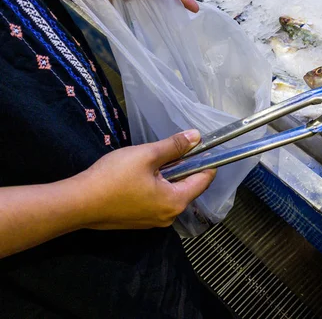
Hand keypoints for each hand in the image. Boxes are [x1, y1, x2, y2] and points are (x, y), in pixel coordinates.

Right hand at [73, 129, 215, 228]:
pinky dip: (155, 186)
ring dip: (168, 176)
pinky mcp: (138, 221)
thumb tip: (196, 136)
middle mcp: (169, 217)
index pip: (204, 181)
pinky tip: (141, 174)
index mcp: (175, 202)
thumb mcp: (146, 155)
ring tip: (153, 160)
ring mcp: (153, 222)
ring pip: (170, 194)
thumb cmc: (113, 178)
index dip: (207, 162)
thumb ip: (174, 146)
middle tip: (172, 149)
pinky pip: (156, 201)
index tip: (206, 147)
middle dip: (183, 167)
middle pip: (187, 187)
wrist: (77, 203)